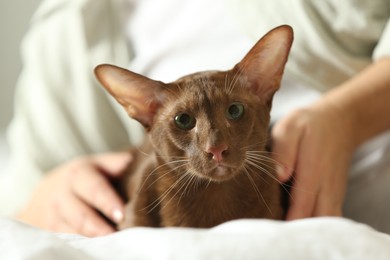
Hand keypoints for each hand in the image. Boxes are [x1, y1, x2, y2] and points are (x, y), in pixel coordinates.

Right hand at [16, 152, 131, 236]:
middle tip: (114, 236)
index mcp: (78, 174)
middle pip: (79, 214)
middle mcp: (62, 193)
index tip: (121, 214)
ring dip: (88, 239)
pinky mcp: (47, 231)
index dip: (107, 202)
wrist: (48, 191)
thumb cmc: (84, 177)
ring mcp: (51, 214)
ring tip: (107, 244)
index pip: (94, 188)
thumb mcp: (98, 164)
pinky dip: (77, 245)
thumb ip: (115, 163)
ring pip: (69, 231)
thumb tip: (130, 161)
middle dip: (97, 227)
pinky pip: (62, 240)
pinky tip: (92, 248)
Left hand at [271, 101, 354, 219]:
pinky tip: (299, 219)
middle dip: (295, 227)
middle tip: (273, 226)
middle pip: (314, 218)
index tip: (270, 225)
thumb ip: (284, 149)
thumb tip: (278, 175)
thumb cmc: (309, 123)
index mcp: (313, 169)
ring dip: (307, 225)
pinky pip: (330, 215)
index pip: (301, 204)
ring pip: (324, 219)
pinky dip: (316, 221)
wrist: (340, 121)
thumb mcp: (291, 126)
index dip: (287, 219)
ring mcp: (333, 191)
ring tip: (284, 223)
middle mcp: (326, 184)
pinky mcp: (335, 193)